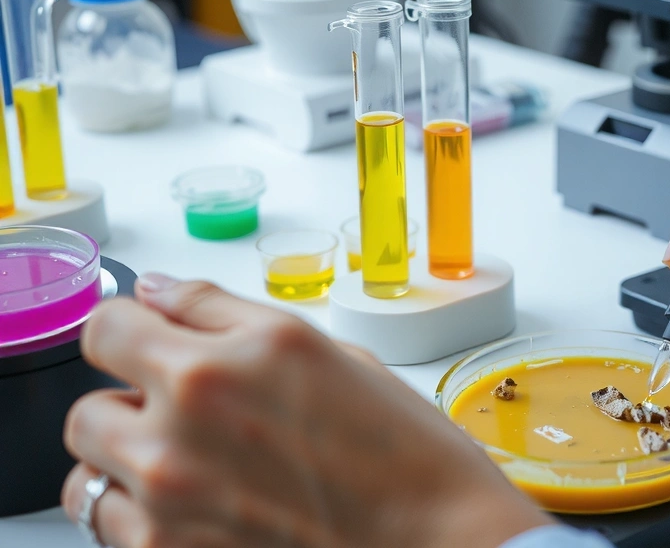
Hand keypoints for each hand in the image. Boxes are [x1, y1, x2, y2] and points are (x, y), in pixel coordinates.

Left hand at [62, 276, 550, 547]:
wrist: (438, 541)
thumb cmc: (402, 451)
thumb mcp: (325, 350)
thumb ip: (223, 313)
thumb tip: (156, 292)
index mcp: (228, 359)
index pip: (106, 327)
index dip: (126, 330)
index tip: (143, 341)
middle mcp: (187, 425)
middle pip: (85, 408)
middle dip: (126, 404)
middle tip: (182, 415)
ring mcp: (171, 501)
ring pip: (85, 475)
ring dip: (125, 465)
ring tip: (189, 469)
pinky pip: (111, 530)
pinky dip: (141, 519)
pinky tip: (200, 509)